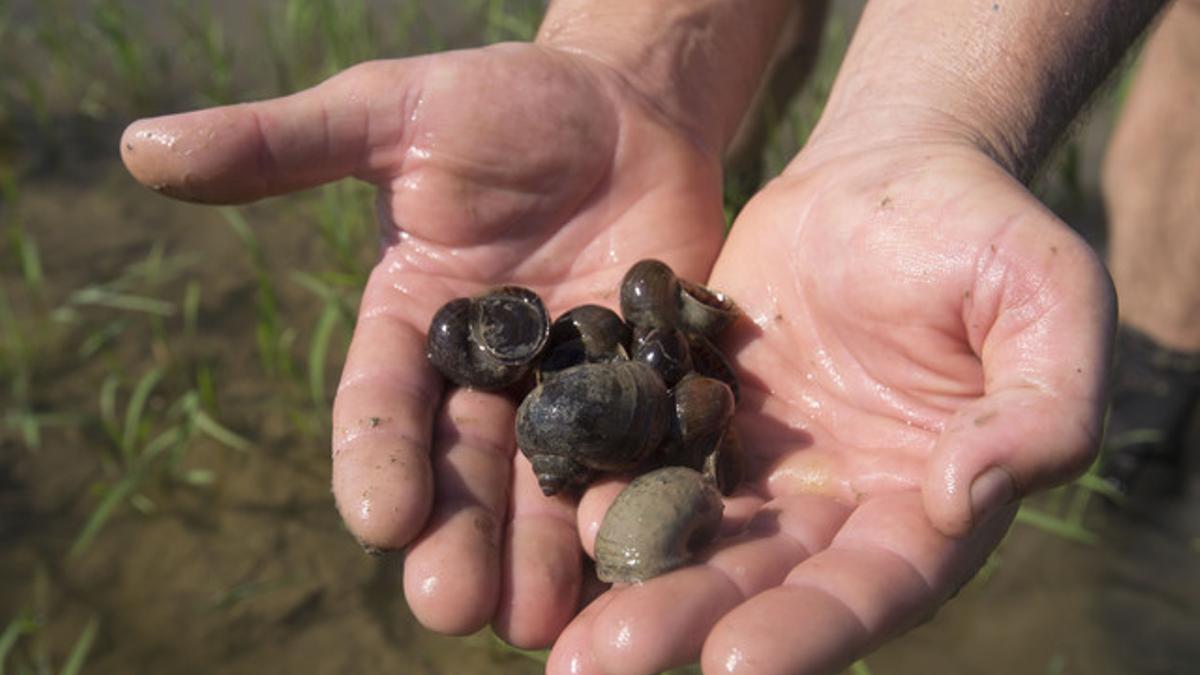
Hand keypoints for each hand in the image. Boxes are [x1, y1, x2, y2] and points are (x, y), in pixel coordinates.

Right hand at [120, 43, 726, 645]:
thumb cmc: (498, 101)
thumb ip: (284, 143)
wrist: (623, 103)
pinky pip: (648, 446)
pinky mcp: (650, 382)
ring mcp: (572, 385)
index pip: (383, 405)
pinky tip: (641, 547)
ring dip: (543, 550)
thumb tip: (137, 142)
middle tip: (453, 607)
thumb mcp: (389, 110)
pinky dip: (642, 493)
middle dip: (458, 537)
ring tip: (537, 618)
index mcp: (412, 326)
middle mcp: (486, 376)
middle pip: (465, 469)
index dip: (378, 460)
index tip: (379, 520)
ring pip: (552, 480)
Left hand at [548, 139, 1113, 673]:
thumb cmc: (982, 229)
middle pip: (766, 579)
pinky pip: (654, 457)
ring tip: (565, 635)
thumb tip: (964, 497)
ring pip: (698, 533)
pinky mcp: (705, 411)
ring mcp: (766, 462)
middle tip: (606, 665)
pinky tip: (555, 514)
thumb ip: (1041, 407)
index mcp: (933, 500)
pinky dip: (610, 487)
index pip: (877, 585)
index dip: (814, 628)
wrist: (887, 166)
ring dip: (634, 579)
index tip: (737, 665)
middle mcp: (842, 502)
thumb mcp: (1047, 298)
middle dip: (690, 620)